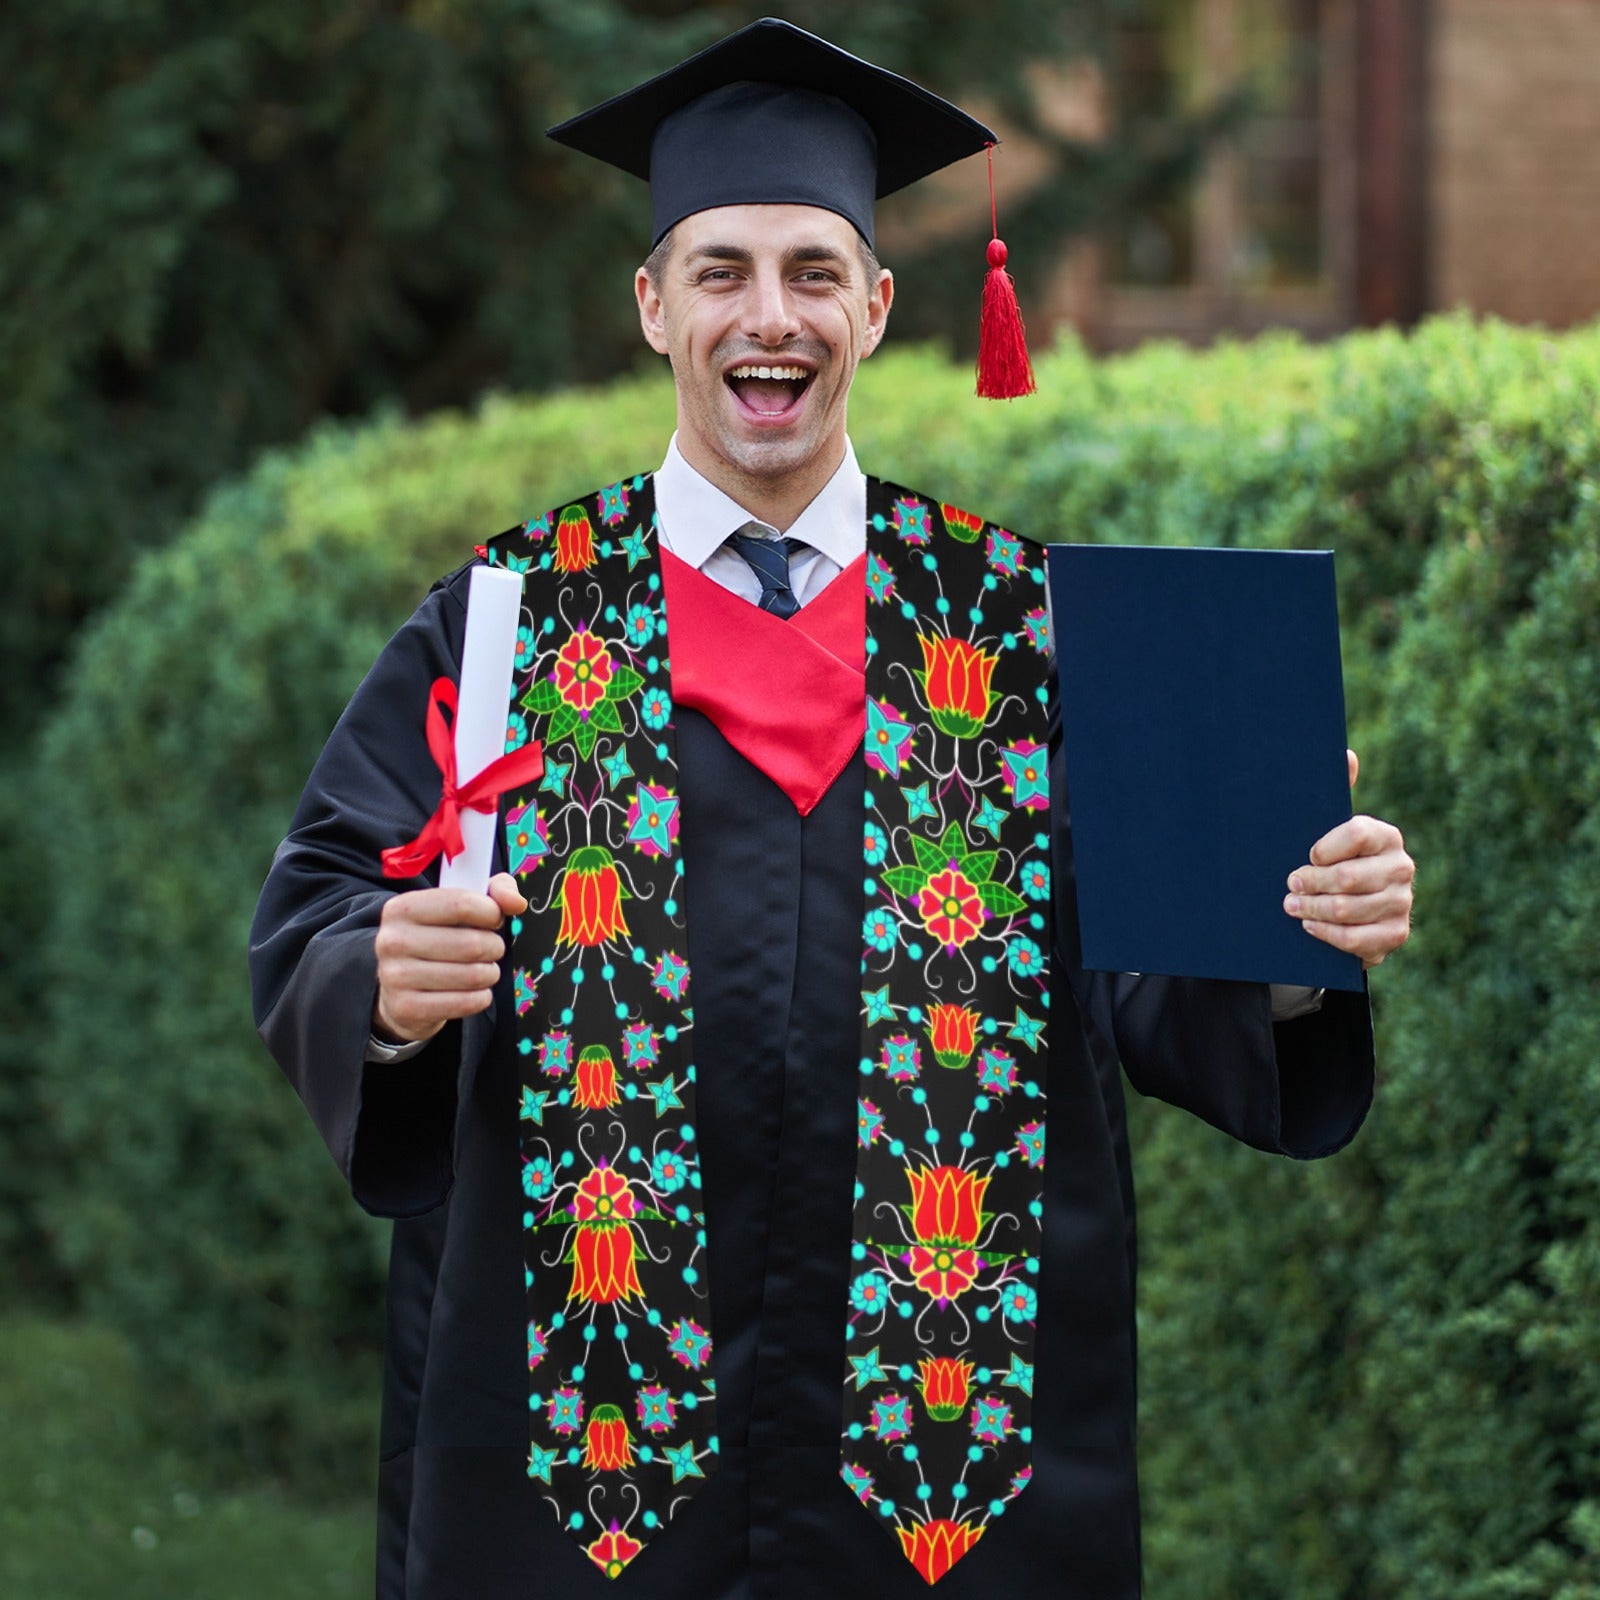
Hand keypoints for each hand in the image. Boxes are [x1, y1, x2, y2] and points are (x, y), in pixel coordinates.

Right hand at [372, 872, 528, 1043]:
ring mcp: (395, 976)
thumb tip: (516, 903)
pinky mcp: (406, 1007)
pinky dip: (481, 997)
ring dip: (490, 973)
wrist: (400, 988)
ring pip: (472, 975)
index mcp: (402, 908)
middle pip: (471, 943)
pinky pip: (465, 1003)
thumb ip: (494, 892)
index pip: (461, 904)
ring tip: (484, 970)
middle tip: (491, 949)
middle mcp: (392, 940)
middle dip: (494, 947)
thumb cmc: (438, 939)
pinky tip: (475, 991)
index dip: (491, 913)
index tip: (494, 919)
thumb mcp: (460, 905)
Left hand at [1283, 750, 1413, 967]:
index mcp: (1386, 836)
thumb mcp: (1329, 828)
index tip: (1306, 855)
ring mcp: (1402, 903)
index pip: (1356, 833)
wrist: (1351, 908)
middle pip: (1348, 877)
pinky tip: (1310, 926)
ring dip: (1312, 909)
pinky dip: (1327, 934)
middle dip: (1310, 883)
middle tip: (1289, 885)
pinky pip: (1356, 939)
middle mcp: (1401, 867)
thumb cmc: (1333, 860)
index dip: (1325, 847)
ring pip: (1348, 909)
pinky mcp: (1395, 934)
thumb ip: (1336, 792)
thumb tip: (1347, 754)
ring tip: (1291, 906)